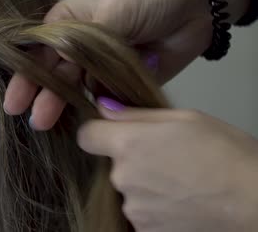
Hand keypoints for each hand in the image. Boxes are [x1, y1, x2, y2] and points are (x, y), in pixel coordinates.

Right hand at [4, 0, 250, 129]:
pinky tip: (82, 122)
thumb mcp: (109, 11)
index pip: (38, 51)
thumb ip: (81, 41)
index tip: (14, 101)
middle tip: (34, 121)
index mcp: (66, 23)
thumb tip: (58, 66)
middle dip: (42, 96)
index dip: (25, 75)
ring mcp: (98, 66)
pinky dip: (95, 110)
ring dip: (64, 106)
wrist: (196, 3)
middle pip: (54, 74)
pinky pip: (103, 99)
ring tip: (50, 125)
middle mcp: (77, 46)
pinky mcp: (120, 82)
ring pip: (76, 90)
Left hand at [79, 98, 257, 231]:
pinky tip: (181, 201)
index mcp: (129, 144)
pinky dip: (155, 208)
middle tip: (166, 157)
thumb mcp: (186, 119)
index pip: (86, 135)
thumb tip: (104, 107)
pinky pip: (140, 213)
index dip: (98, 132)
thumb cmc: (229, 155)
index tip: (113, 133)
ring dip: (144, 185)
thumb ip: (137, 114)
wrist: (257, 203)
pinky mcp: (145, 231)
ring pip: (127, 190)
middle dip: (131, 159)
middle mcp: (122, 178)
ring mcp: (133, 208)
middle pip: (111, 164)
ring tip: (180, 182)